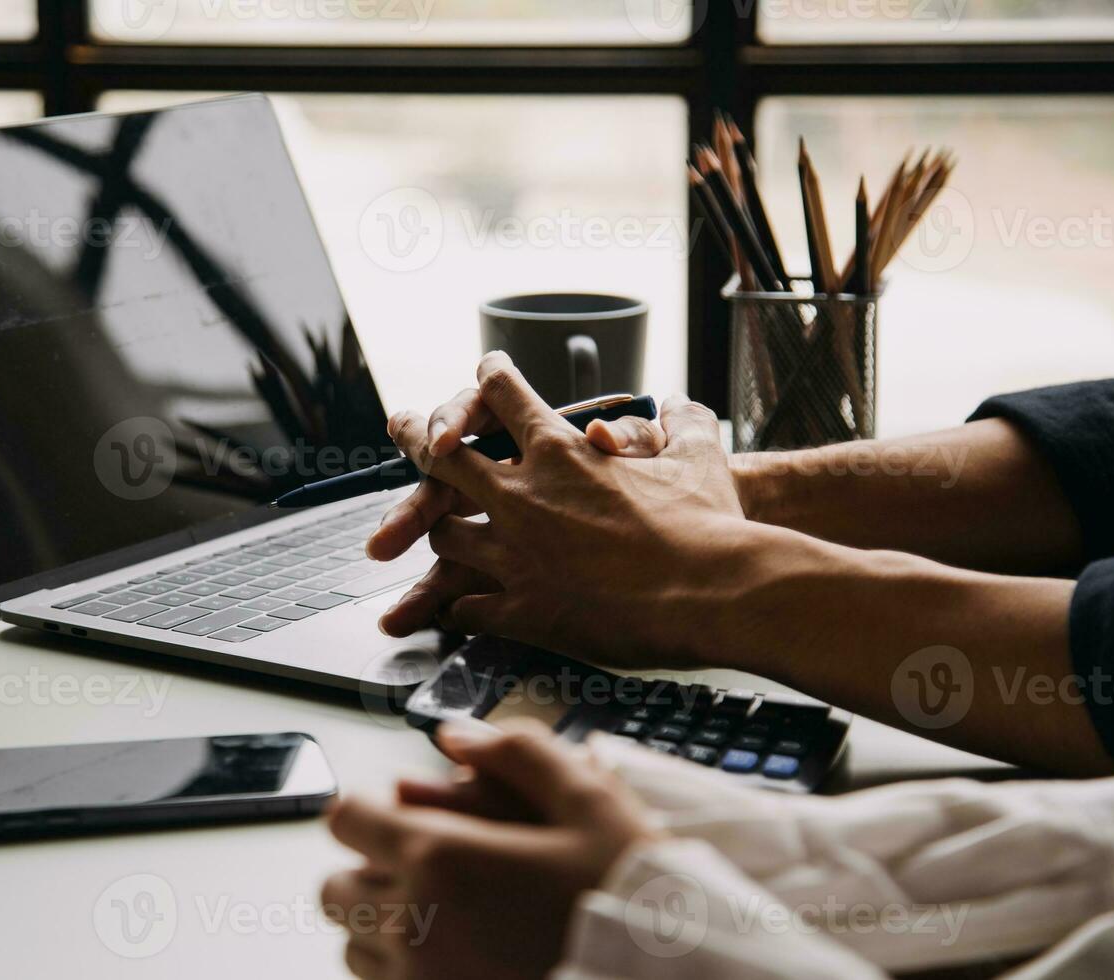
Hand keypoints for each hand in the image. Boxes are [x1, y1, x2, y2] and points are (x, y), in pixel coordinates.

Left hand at [321, 719, 663, 979]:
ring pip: (354, 945)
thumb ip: (518, 753)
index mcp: (441, 858)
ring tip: (443, 915)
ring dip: (382, 924)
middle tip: (422, 865)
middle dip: (369, 868)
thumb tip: (454, 735)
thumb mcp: (590, 803)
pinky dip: (402, 969)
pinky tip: (456, 955)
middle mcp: (414, 924)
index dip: (370, 810)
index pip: (347, 820)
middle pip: (337, 887)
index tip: (402, 815)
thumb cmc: (630, 895)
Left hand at [374, 352, 744, 667]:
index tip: (483, 369)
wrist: (712, 594)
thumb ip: (684, 425)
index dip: (489, 376)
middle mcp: (523, 495)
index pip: (504, 396)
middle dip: (417, 437)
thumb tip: (681, 404)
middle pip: (442, 455)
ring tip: (434, 530)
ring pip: (445, 534)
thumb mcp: (699, 458)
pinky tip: (457, 609)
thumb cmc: (709, 525)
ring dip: (441, 530)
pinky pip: (467, 604)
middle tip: (401, 425)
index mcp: (560, 450)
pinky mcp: (520, 609)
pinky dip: (460, 604)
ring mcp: (514, 554)